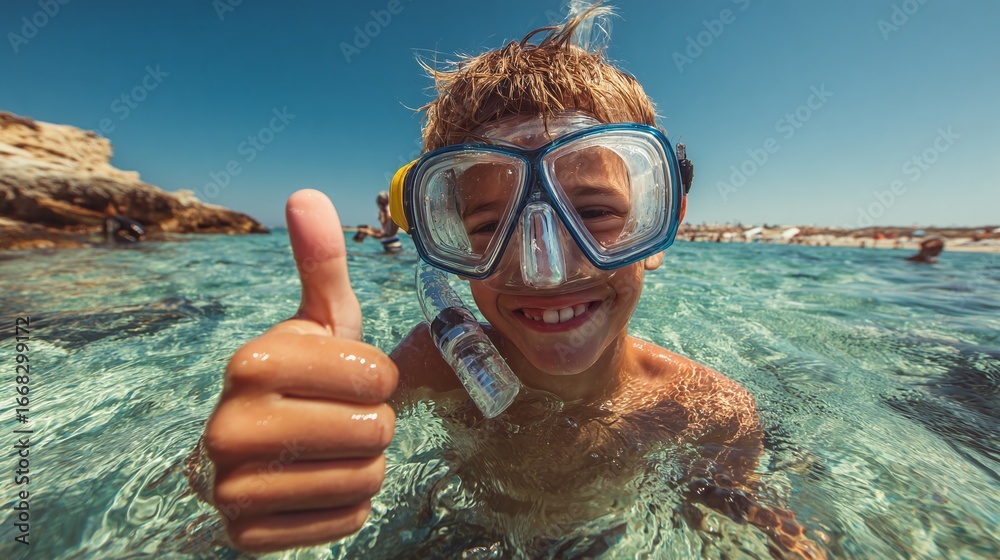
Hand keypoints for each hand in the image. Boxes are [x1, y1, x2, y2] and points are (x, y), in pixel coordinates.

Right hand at [205, 189, 397, 551]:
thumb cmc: (301, 375)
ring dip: (365, 465)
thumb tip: (307, 194)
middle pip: (374, 430)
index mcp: (253, 361)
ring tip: (331, 448)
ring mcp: (233, 487)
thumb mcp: (318, 320)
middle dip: (374, 423)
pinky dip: (347, 505)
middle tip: (342, 416)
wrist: (253, 449)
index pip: (378, 377)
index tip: (351, 378)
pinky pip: (346, 521)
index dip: (379, 379)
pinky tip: (318, 482)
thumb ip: (321, 262)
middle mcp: (230, 426)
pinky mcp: (246, 534)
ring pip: (365, 479)